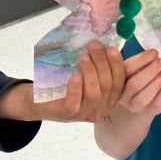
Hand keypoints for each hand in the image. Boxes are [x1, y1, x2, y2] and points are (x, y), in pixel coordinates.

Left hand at [0, 40, 125, 121]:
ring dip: (90, 72)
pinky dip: (75, 89)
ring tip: (83, 57)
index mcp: (109, 101)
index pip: (119, 83)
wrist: (41, 101)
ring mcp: (84, 114)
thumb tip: (105, 45)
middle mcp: (100, 110)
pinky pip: (74, 103)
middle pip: (108, 86)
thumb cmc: (67, 85)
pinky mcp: (67, 114)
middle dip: (102, 63)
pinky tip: (74, 76)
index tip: (111, 48)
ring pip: (94, 94)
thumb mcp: (86, 76)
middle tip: (93, 46)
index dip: (117, 65)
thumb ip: (98, 67)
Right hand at [118, 49, 160, 116]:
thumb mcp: (134, 71)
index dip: (140, 60)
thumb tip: (153, 53)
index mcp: (118, 80)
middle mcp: (123, 96)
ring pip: (143, 98)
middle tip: (160, 61)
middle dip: (150, 71)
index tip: (154, 52)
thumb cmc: (137, 81)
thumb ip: (139, 63)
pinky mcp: (149, 112)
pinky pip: (157, 104)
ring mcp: (135, 106)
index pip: (126, 69)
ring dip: (156, 83)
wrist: (139, 105)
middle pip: (134, 85)